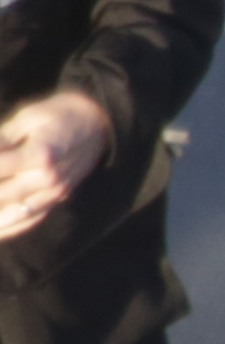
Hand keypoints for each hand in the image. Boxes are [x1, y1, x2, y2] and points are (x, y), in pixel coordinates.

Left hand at [0, 91, 114, 242]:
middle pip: (2, 194)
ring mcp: (54, 193)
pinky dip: (10, 228)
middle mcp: (48, 179)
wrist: (97, 125)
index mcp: (40, 155)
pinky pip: (31, 220)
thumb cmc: (58, 115)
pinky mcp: (57, 199)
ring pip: (13, 214)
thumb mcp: (27, 118)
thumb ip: (3, 139)